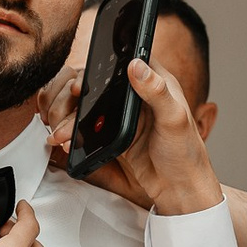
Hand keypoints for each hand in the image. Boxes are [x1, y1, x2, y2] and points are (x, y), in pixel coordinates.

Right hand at [40, 59, 221, 214]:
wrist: (178, 188)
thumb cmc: (186, 153)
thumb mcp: (174, 119)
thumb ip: (157, 91)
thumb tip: (136, 65)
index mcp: (156, 81)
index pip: (125, 58)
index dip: (102, 63)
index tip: (83, 78)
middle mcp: (137, 94)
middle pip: (98, 81)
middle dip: (74, 95)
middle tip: (65, 107)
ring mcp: (124, 114)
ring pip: (88, 104)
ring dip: (69, 116)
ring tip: (60, 133)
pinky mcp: (114, 132)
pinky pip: (87, 125)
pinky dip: (72, 131)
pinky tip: (65, 140)